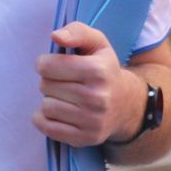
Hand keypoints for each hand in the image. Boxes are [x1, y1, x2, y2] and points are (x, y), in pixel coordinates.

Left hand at [33, 22, 145, 146]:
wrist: (126, 105)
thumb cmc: (104, 69)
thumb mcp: (97, 43)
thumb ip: (76, 31)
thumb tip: (55, 36)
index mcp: (98, 71)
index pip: (47, 66)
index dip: (46, 62)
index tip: (56, 64)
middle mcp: (96, 98)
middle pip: (44, 86)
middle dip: (50, 81)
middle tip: (65, 82)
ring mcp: (91, 121)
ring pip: (45, 106)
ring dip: (50, 100)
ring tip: (66, 97)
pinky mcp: (84, 139)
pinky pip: (46, 127)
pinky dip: (45, 118)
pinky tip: (61, 111)